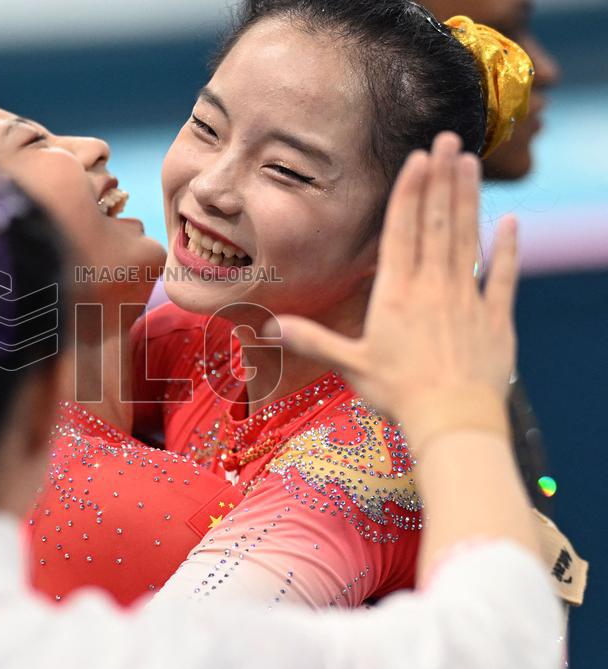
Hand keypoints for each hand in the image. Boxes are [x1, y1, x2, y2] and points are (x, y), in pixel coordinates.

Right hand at [265, 133, 518, 449]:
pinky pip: (503, 275)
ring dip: (468, 199)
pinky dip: (508, 247)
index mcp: (397, 294)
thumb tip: (267, 326)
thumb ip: (312, 339)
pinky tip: (510, 219)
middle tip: (449, 138)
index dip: (410, 192)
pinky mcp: (495, 316)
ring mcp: (467, 298)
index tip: (418, 158)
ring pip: (467, 238)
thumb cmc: (398, 393)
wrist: (453, 421)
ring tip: (471, 162)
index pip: (403, 232)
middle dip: (442, 178)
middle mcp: (433, 287)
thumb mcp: (350, 365)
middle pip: (437, 223)